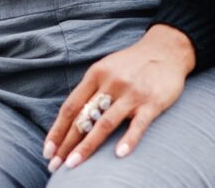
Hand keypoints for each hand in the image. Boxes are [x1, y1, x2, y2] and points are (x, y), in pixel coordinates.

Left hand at [43, 24, 195, 171]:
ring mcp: (132, 93)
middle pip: (84, 117)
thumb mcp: (107, 68)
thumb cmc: (133, 63)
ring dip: (87, 146)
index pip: (71, 106)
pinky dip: (129, 140)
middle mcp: (112, 82)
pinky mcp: (152, 102)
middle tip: (55, 165)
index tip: (48, 151)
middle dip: (67, 144)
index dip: (57, 130)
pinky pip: (138, 124)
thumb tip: (71, 121)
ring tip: (73, 164)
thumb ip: (91, 90)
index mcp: (97, 73)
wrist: (167, 49)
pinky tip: (119, 155)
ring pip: (105, 123)